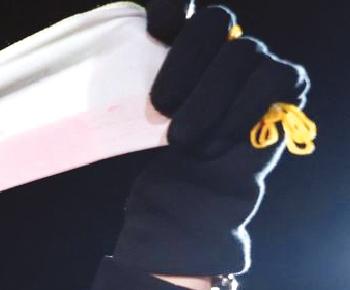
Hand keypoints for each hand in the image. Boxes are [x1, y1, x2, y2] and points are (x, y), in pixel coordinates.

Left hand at [115, 6, 309, 278]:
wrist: (185, 201)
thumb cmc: (151, 159)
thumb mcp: (126, 122)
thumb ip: (119, 92)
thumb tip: (74, 80)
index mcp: (178, 45)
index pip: (178, 6)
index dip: (171, 8)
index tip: (153, 31)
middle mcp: (220, 45)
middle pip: (215, 19)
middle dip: (186, 59)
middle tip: (160, 106)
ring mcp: (255, 63)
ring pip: (243, 51)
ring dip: (209, 98)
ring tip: (181, 141)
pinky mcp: (284, 87)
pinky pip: (275, 77)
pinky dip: (245, 108)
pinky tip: (218, 140)